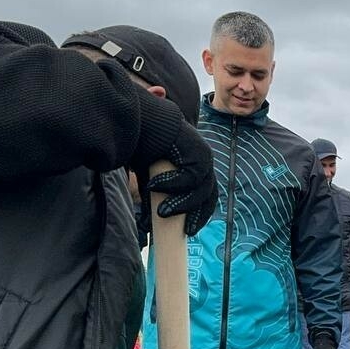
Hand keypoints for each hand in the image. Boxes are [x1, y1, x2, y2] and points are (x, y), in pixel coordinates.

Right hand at [130, 93, 218, 235]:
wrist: (140, 117)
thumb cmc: (143, 146)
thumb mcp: (149, 178)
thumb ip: (152, 199)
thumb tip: (147, 225)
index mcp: (196, 168)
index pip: (205, 196)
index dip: (199, 214)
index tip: (189, 230)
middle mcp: (203, 162)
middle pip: (208, 195)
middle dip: (197, 215)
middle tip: (186, 231)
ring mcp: (203, 156)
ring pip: (201, 189)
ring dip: (182, 204)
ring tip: (162, 212)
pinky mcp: (197, 150)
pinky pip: (190, 176)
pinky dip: (172, 184)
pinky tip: (153, 186)